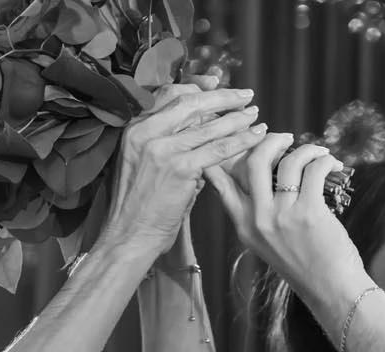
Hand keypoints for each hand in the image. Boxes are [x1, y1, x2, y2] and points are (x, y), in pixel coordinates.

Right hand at [99, 85, 263, 255]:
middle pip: (190, 102)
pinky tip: (256, 136)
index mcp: (134, 128)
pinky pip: (218, 149)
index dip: (196, 86)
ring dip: (236, 117)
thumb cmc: (137, 207)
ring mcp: (162, 149)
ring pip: (208, 125)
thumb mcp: (141, 164)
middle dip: (222, 96)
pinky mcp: (180, 168)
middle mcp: (145, 132)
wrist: (128, 236)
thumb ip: (165, 144)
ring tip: (254, 114)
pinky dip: (241, 140)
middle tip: (245, 95)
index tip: (216, 84)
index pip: (168, 94)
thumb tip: (198, 132)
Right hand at [204, 133, 364, 302]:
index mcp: (244, 227)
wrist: (331, 290)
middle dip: (270, 141)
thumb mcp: (268, 243)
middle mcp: (258, 220)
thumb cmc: (305, 265)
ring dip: (307, 150)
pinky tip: (333, 164)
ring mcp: (282, 216)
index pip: (221, 183)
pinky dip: (325, 161)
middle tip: (285, 138)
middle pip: (253, 161)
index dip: (226, 155)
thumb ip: (259, 214)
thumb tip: (265, 172)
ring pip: (287, 161)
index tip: (239, 137)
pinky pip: (314, 170)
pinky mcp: (309, 213)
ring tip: (319, 154)